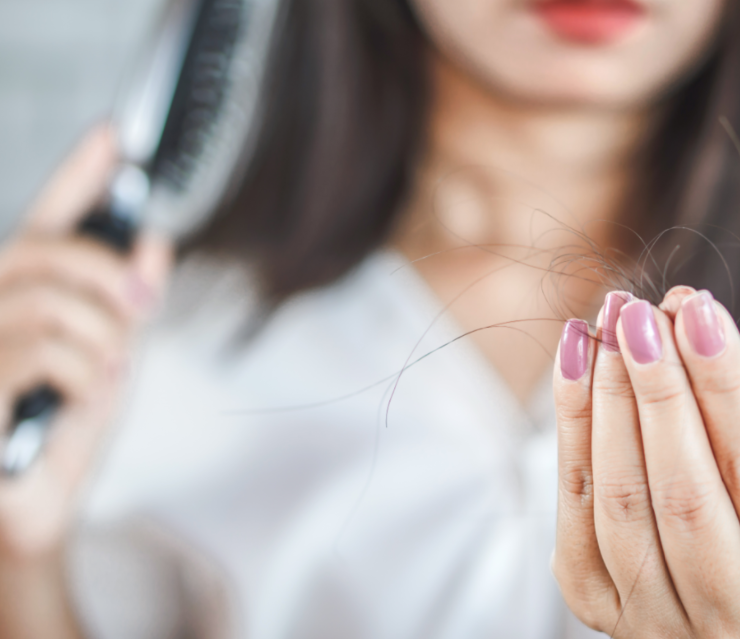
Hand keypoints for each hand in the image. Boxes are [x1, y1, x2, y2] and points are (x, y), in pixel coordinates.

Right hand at [0, 126, 171, 563]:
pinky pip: (40, 351)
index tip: (114, 135)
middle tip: (143, 302)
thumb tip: (155, 241)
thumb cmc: (64, 437)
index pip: (45, 222)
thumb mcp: (113, 359)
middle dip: (105, 270)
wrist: (29, 512)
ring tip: (108, 373)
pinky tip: (84, 397)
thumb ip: (127, 302)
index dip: (78, 176)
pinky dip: (85, 373)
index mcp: (20, 298)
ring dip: (100, 338)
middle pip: (40, 250)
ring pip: (46, 300)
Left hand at [552, 286, 739, 637]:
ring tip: (609, 326)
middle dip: (657, 388)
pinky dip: (572, 426)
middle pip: (683, 491)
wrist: (713, 617)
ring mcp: (656, 621)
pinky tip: (575, 361)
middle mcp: (732, 623)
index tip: (698, 310)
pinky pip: (575, 509)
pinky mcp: (596, 604)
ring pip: (621, 499)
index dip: (726, 386)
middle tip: (640, 313)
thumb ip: (736, 426)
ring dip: (609, 399)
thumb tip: (681, 317)